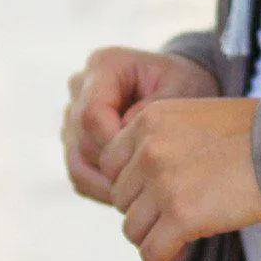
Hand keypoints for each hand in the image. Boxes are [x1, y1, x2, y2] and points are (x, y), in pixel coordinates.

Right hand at [62, 45, 219, 205]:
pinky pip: (81, 176)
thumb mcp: (183, 90)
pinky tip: (136, 195)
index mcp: (103, 65)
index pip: (91, 114)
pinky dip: (105, 190)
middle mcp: (80, 89)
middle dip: (116, 167)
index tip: (148, 161)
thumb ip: (154, 110)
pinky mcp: (75, 143)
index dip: (115, 144)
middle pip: (83, 141)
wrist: (182, 91)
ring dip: (109, 185)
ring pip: (78, 163)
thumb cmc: (187, 87)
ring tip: (146, 195)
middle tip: (153, 184)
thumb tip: (124, 136)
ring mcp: (73, 117)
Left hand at [99, 96, 260, 260]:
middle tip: (169, 226)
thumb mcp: (195, 119)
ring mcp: (162, 183)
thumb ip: (163, 142)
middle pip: (122, 200)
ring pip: (133, 229)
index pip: (110, 164)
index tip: (152, 201)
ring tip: (174, 248)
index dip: (131, 187)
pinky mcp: (181, 215)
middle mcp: (148, 148)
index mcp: (149, 120)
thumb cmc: (255, 132)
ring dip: (152, 242)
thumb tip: (144, 184)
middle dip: (144, 215)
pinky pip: (153, 253)